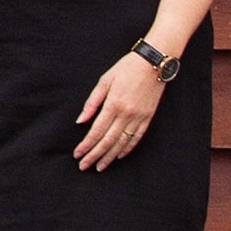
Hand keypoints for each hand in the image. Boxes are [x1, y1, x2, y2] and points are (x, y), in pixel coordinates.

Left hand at [75, 52, 165, 170]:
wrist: (153, 63)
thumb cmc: (126, 68)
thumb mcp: (104, 81)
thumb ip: (92, 102)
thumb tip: (80, 121)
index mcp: (113, 104)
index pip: (96, 131)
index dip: (86, 145)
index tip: (77, 155)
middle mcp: (126, 114)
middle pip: (108, 141)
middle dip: (95, 155)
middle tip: (84, 167)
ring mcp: (139, 117)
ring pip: (122, 143)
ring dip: (109, 156)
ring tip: (100, 167)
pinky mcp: (148, 117)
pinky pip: (137, 137)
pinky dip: (127, 148)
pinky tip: (118, 156)